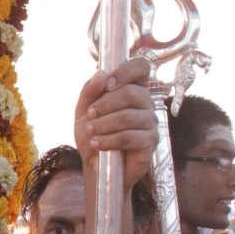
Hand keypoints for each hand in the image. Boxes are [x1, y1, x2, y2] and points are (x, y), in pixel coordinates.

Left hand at [74, 58, 156, 188]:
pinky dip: (109, 140)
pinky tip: (97, 144)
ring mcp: (150, 122)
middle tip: (90, 116)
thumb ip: (90, 91)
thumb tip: (101, 73)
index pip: (141, 67)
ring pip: (129, 116)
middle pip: (132, 93)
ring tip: (91, 133)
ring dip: (104, 124)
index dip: (126, 71)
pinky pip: (130, 137)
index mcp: (132, 88)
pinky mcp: (150, 142)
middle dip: (105, 104)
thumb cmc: (94, 134)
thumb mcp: (84, 111)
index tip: (108, 85)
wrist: (96, 165)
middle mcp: (146, 103)